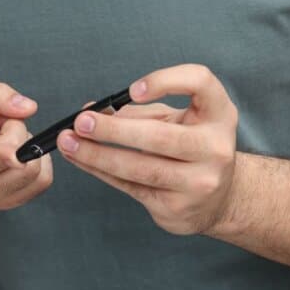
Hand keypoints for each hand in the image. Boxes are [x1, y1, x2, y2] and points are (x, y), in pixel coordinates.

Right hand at [0, 81, 53, 211]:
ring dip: (28, 147)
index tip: (13, 154)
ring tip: (7, 140)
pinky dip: (38, 162)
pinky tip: (17, 154)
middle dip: (18, 130)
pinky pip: (42, 181)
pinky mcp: (5, 205)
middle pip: (16, 159)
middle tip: (2, 123)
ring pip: (34, 172)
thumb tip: (28, 108)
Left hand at [58, 64, 238, 235]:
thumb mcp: (178, 119)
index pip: (200, 82)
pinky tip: (81, 159)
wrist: (219, 199)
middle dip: (114, 130)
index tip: (132, 90)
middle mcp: (216, 147)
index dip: (165, 81)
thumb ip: (139, 110)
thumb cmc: (192, 146)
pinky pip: (131, 187)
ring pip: (140, 168)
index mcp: (219, 113)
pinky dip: (101, 171)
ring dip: (98, 154)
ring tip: (69, 142)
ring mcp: (200, 182)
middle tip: (81, 121)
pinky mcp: (178, 207)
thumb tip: (91, 110)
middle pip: (160, 136)